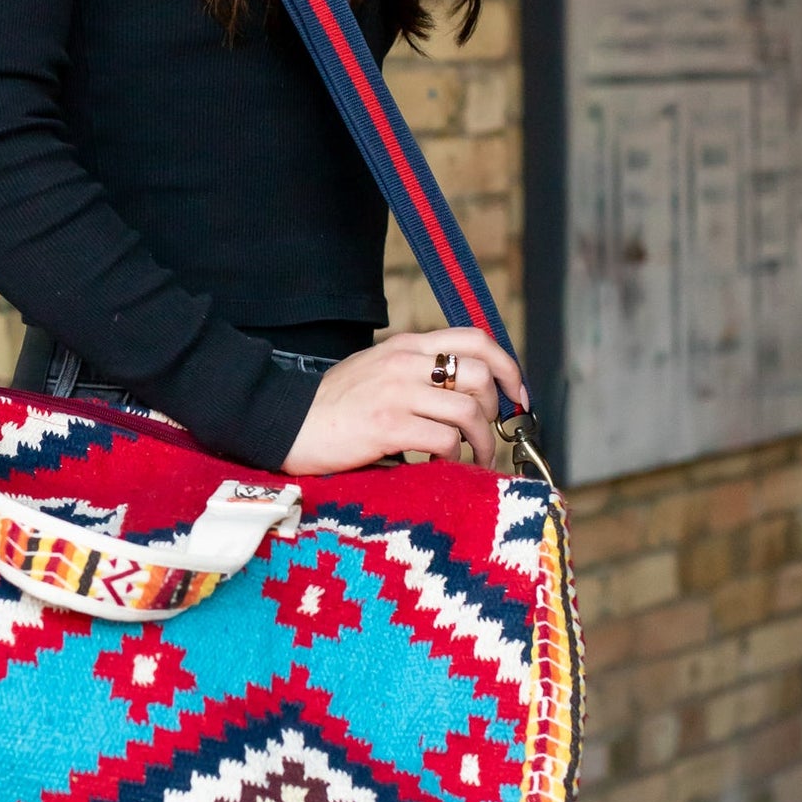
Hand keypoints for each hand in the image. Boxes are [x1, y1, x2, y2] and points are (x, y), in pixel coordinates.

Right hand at [280, 328, 526, 477]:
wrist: (285, 423)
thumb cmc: (332, 407)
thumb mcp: (377, 372)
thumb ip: (416, 374)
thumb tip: (464, 395)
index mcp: (405, 346)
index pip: (475, 338)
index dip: (507, 366)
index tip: (516, 396)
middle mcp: (404, 362)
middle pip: (480, 375)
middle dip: (494, 413)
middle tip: (485, 438)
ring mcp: (396, 392)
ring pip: (469, 411)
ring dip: (480, 442)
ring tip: (469, 459)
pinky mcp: (388, 425)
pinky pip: (445, 439)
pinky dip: (452, 457)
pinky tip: (436, 463)